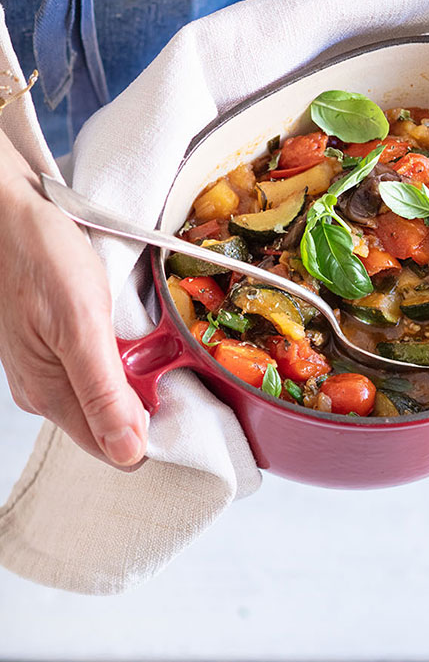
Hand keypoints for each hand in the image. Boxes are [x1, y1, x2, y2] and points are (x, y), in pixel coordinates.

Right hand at [0, 157, 148, 466]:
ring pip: (112, 392)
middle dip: (149, 395)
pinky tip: (129, 326)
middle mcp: (47, 389)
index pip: (114, 450)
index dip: (153, 428)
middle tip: (163, 353)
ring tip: (146, 334)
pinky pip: (103, 364)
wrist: (8, 209)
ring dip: (139, 369)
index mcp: (48, 395)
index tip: (178, 393)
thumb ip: (103, 392)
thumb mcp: (80, 324)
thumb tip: (127, 452)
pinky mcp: (57, 343)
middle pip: (116, 421)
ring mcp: (51, 367)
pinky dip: (125, 350)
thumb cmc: (37, 254)